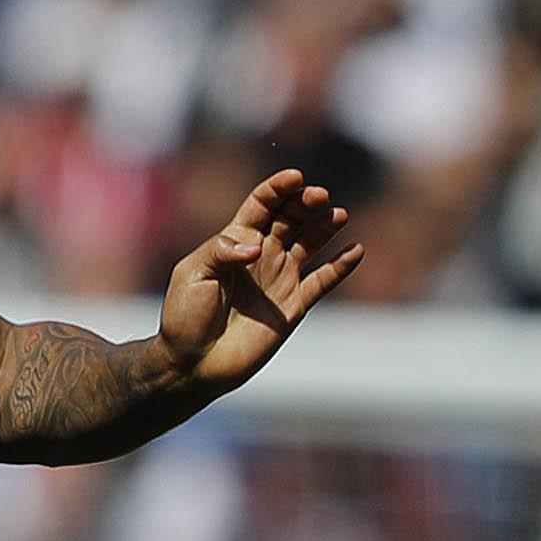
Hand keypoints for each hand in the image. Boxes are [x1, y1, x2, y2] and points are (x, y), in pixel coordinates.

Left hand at [155, 170, 362, 392]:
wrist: (194, 363)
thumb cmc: (185, 316)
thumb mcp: (193, 274)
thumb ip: (221, 251)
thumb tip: (258, 247)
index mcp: (234, 240)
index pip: (262, 204)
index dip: (278, 188)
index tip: (295, 177)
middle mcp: (261, 254)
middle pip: (290, 218)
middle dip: (305, 203)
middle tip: (319, 196)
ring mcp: (279, 279)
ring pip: (310, 243)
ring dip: (325, 227)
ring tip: (339, 215)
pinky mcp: (293, 306)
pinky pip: (322, 281)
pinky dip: (341, 266)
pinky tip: (355, 251)